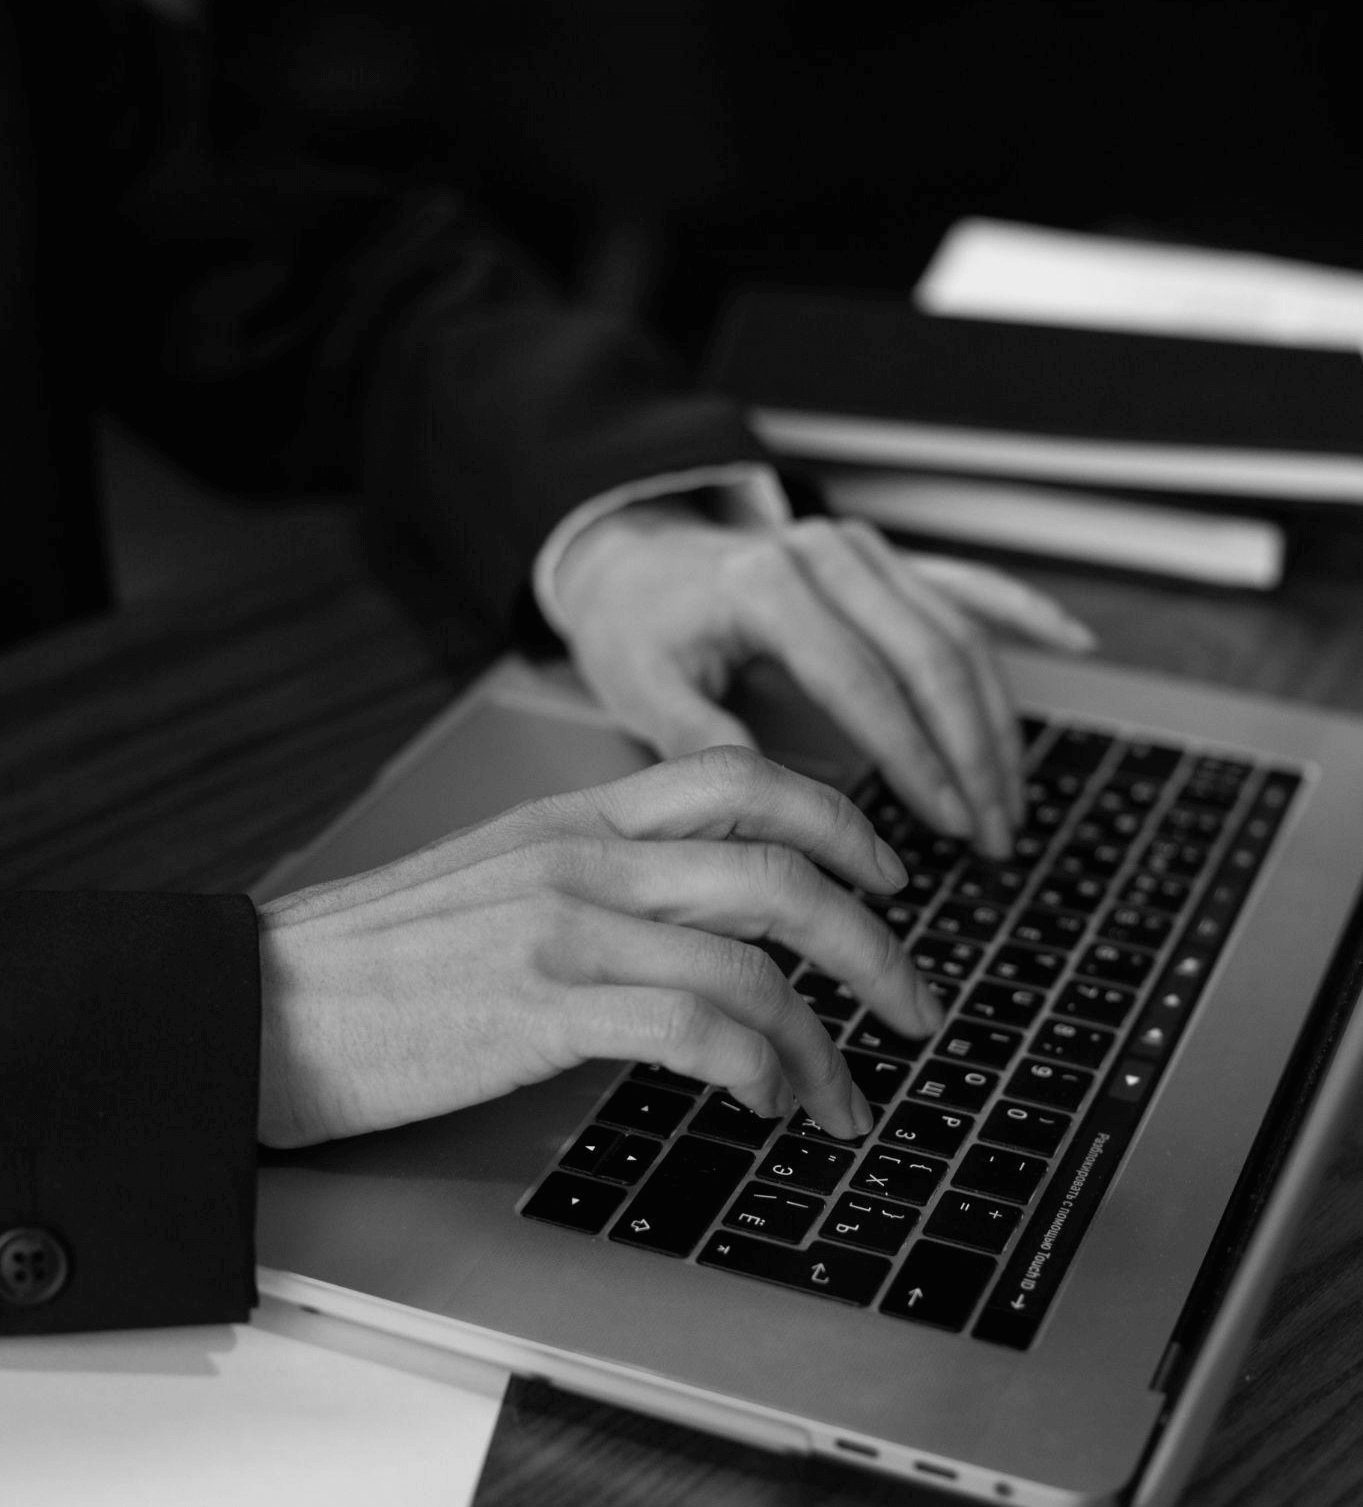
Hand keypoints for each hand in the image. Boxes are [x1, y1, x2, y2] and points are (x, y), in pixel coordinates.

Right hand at [257, 747, 934, 1147]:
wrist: (260, 1000)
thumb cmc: (375, 953)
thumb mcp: (496, 876)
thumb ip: (596, 875)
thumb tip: (698, 918)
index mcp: (576, 814)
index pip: (738, 777)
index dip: (837, 818)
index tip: (887, 874)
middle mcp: (584, 855)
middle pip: (778, 868)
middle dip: (874, 941)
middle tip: (915, 1002)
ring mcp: (564, 926)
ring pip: (753, 960)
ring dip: (826, 1038)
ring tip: (845, 1095)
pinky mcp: (539, 1008)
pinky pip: (694, 1030)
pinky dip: (756, 1070)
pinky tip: (765, 1102)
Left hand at [553, 506, 1095, 860]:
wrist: (634, 559)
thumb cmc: (638, 628)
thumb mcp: (645, 688)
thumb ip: (707, 742)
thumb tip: (779, 807)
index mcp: (766, 587)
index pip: (864, 683)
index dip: (917, 759)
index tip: (953, 825)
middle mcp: (825, 554)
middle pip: (930, 656)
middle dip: (974, 753)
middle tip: (996, 832)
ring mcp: (860, 549)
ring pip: (957, 632)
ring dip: (997, 718)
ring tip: (1013, 797)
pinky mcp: (880, 556)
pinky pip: (964, 583)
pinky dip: (1021, 612)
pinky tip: (1071, 642)